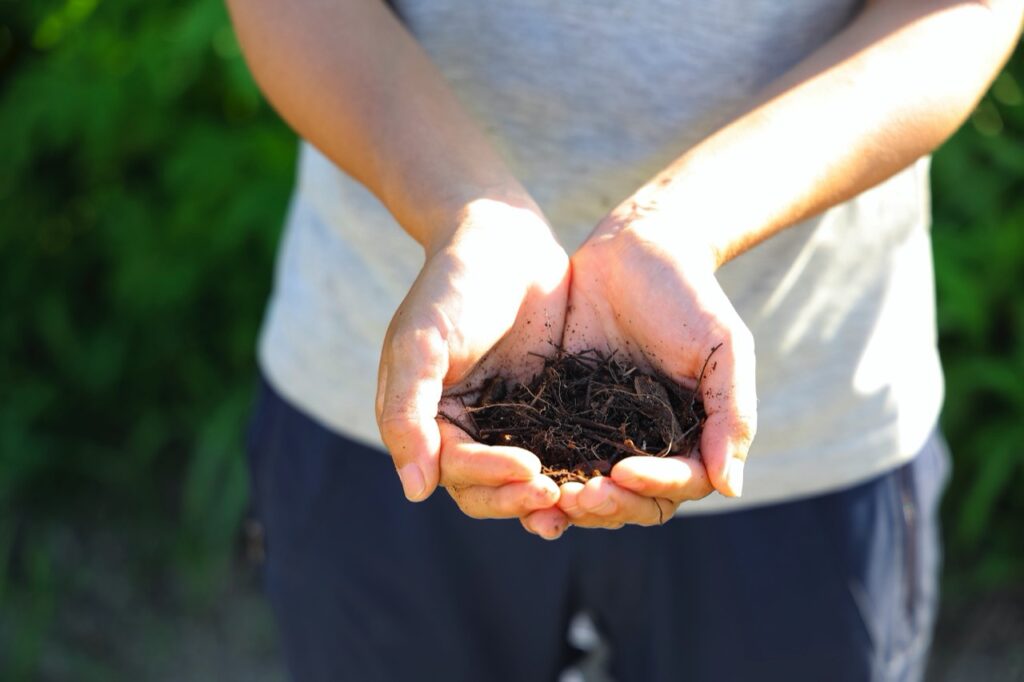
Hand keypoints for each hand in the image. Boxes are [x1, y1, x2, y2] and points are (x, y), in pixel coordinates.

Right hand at [376, 199, 569, 534]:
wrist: (502, 236)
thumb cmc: (451, 284)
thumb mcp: (420, 343)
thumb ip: (407, 411)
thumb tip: (416, 490)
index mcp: (428, 419)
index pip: (454, 468)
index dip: (488, 478)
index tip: (527, 470)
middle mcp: (467, 427)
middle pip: (488, 486)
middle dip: (517, 496)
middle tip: (554, 495)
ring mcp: (509, 418)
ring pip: (524, 477)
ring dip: (545, 496)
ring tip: (577, 505)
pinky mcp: (549, 405)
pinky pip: (560, 447)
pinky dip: (574, 468)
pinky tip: (600, 478)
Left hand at [522, 199, 756, 533]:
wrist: (635, 248)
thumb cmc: (690, 295)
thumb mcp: (724, 348)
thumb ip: (732, 414)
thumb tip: (731, 487)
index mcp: (691, 438)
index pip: (677, 485)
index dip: (653, 487)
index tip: (625, 472)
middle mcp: (647, 445)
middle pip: (630, 500)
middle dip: (606, 506)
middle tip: (577, 496)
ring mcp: (602, 433)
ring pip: (588, 489)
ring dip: (570, 501)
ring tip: (546, 494)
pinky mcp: (560, 414)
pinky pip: (550, 454)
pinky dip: (537, 473)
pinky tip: (518, 472)